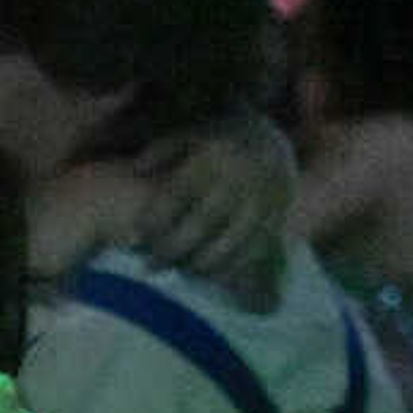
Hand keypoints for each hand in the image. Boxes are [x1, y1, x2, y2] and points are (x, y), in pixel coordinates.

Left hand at [129, 117, 295, 307]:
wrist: (270, 139)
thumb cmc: (213, 143)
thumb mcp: (186, 137)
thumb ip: (159, 152)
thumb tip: (134, 170)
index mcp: (214, 155)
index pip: (177, 193)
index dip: (154, 219)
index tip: (133, 238)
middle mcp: (241, 175)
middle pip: (203, 222)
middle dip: (173, 249)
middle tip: (149, 267)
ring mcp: (264, 196)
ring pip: (232, 240)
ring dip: (202, 263)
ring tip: (179, 273)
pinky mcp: (279, 214)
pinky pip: (257, 248)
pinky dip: (233, 266)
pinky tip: (211, 275)